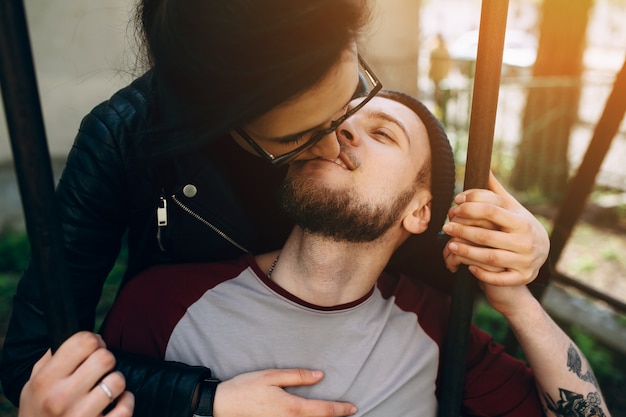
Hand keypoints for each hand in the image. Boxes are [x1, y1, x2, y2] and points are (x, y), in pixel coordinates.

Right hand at [19, 331, 133, 416]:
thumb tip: (82, 337)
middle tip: (100, 370)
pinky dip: (126, 402)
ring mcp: (80, 416)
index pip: (84, 341)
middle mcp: (60, 397)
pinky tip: (116, 404)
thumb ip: (52, 358)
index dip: (94, 341)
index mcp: (45, 380)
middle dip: (106, 360)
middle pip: (105, 357)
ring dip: (115, 382)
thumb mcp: (34, 385)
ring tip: (105, 388)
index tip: (93, 349)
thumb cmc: (39, 411)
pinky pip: (126, 407)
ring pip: (118, 381)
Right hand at [213, 369, 356, 416]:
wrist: (223, 405)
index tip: (354, 408)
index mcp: (291, 407)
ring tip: (336, 415)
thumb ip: (297, 376)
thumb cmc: (247, 387)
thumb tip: (319, 376)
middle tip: (350, 413)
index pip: (323, 411)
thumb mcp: (272, 375)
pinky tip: (313, 416)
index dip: (340, 410)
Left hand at [442, 171, 548, 287]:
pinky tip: (468, 266)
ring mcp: (524, 261)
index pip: (492, 211)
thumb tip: (484, 168)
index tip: (455, 206)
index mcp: (522, 221)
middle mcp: (525, 241)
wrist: (540, 256)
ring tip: (450, 245)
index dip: (470, 207)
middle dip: (463, 231)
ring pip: (490, 258)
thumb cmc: (518, 227)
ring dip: (467, 252)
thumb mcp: (512, 209)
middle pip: (487, 235)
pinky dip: (482, 273)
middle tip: (446, 226)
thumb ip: (496, 192)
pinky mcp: (521, 278)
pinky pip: (499, 278)